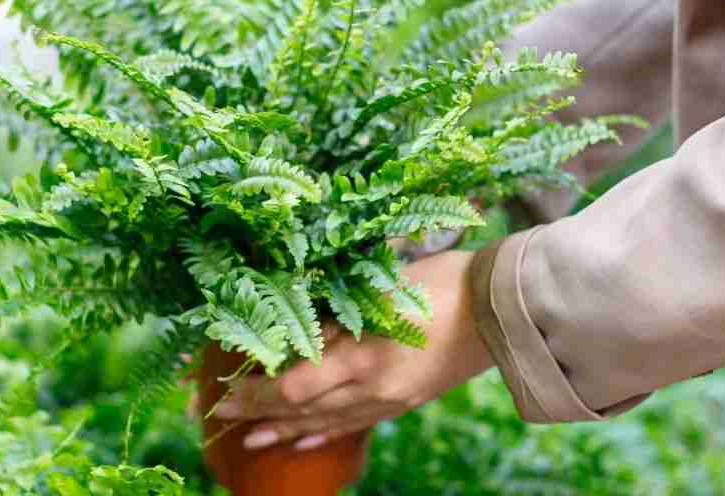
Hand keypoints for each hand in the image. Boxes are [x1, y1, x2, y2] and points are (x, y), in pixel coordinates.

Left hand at [213, 249, 492, 450]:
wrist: (504, 309)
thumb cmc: (442, 282)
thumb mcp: (381, 289)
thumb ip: (338, 316)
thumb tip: (293, 331)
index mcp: (364, 355)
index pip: (295, 386)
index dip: (257, 392)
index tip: (224, 388)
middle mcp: (374, 387)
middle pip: (304, 409)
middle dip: (259, 411)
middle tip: (220, 414)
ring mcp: (391, 400)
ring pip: (327, 423)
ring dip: (286, 430)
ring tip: (251, 438)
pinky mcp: (406, 402)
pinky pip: (357, 426)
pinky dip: (325, 435)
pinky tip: (305, 443)